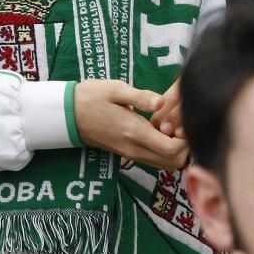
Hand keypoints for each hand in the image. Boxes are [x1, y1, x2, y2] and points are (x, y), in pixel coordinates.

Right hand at [73, 79, 188, 170]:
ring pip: (164, 164)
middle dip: (185, 146)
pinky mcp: (127, 154)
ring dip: (175, 150)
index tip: (184, 121)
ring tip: (172, 126)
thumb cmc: (92, 97)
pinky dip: (164, 151)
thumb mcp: (115, 89)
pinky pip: (154, 160)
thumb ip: (140, 97)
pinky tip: (161, 131)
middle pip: (173, 162)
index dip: (186, 139)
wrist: (68, 113)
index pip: (172, 150)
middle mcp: (134, 149)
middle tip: (181, 124)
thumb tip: (162, 102)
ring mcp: (130, 154)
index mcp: (134, 132)